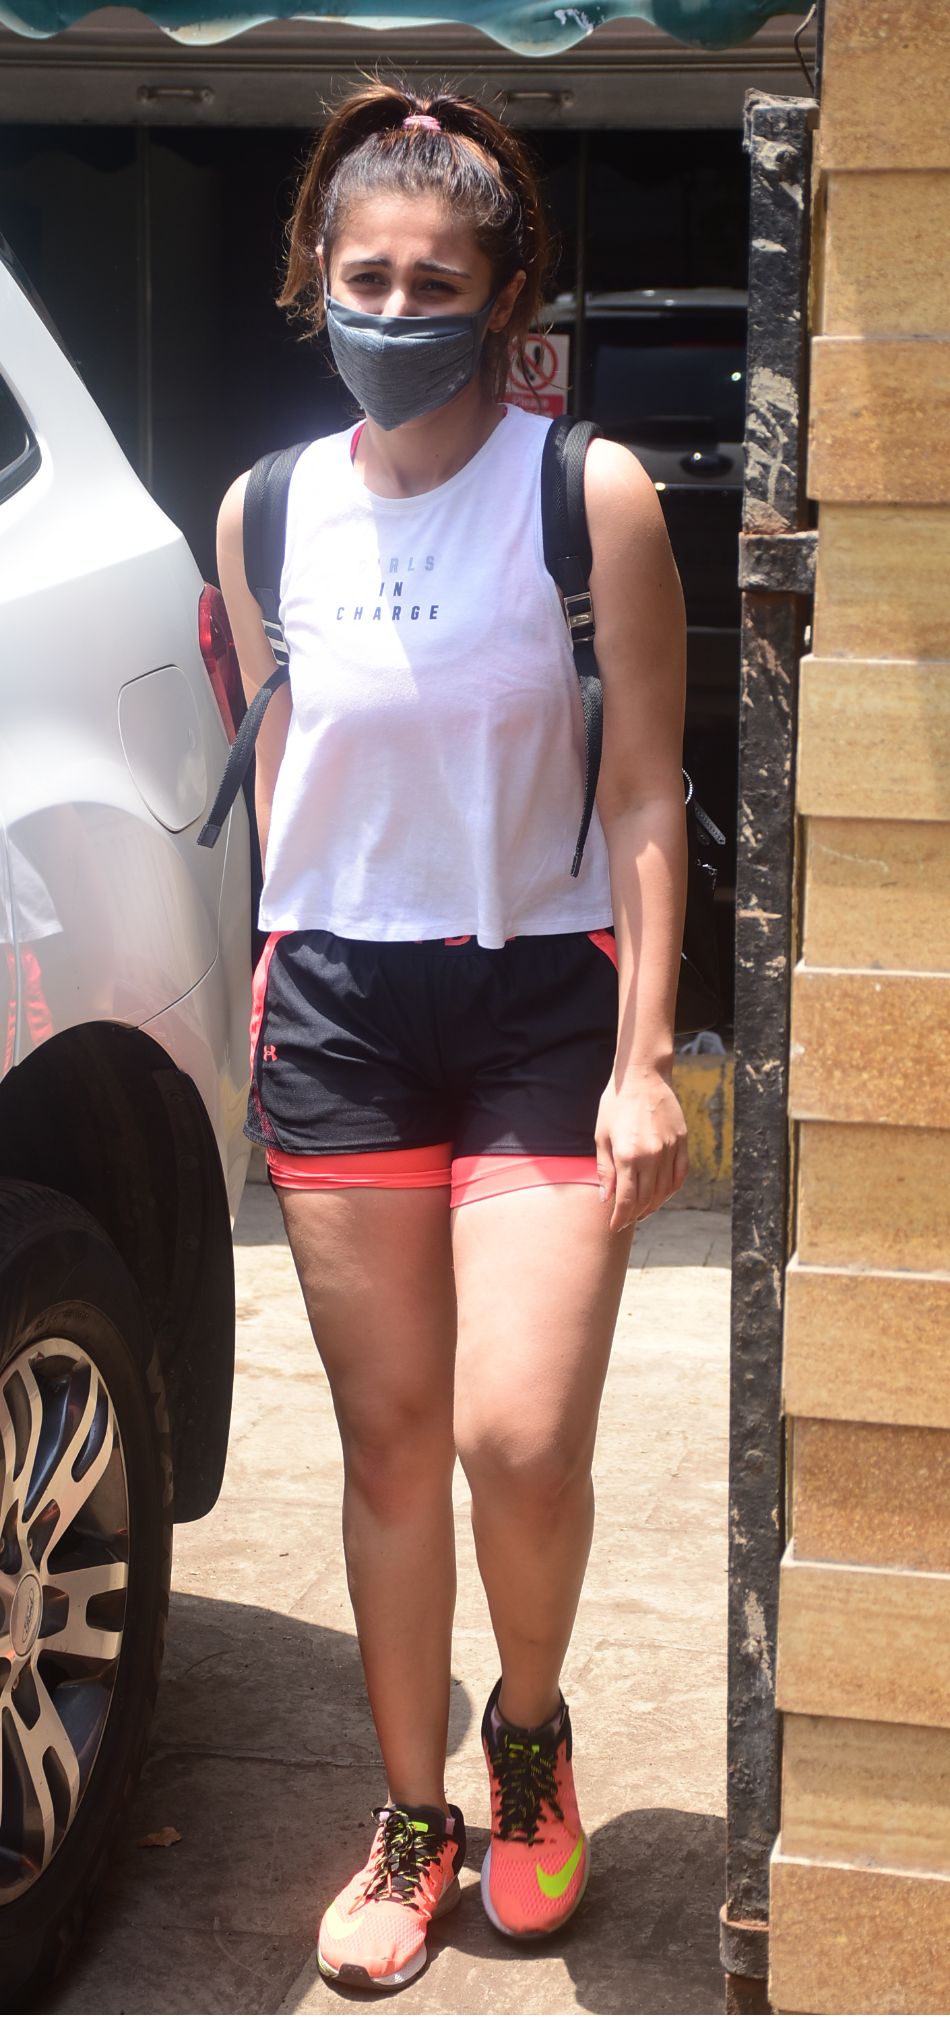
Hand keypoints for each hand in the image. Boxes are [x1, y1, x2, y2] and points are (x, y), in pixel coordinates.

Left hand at [595, 1072, 688, 1232]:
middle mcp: (651, 1155)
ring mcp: (670, 1149)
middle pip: (647, 1199)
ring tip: (642, 1210)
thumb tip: (607, 1199)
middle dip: (635, 1214)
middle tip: (626, 1220)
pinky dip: (671, 1189)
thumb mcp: (602, 1137)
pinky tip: (661, 1194)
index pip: (627, 1200)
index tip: (615, 1226)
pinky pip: (680, 1175)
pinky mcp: (682, 1142)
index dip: (621, 1217)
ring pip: (665, 1190)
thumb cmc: (616, 1105)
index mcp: (628, 1155)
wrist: (642, 1076)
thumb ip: (605, 1170)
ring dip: (654, 1205)